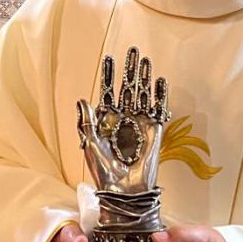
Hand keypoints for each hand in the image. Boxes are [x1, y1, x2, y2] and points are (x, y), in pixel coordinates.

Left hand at [76, 49, 168, 196]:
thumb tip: (81, 99)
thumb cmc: (103, 170)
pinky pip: (159, 109)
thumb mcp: (89, 144)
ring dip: (144, 77)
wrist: (124, 190)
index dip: (109, 76)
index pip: (108, 92)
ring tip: (145, 60)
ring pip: (142, 94)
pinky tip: (160, 81)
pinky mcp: (155, 131)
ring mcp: (140, 123)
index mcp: (106, 120)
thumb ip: (86, 122)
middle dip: (129, 69)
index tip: (109, 58)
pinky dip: (160, 96)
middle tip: (132, 50)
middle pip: (127, 88)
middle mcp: (124, 119)